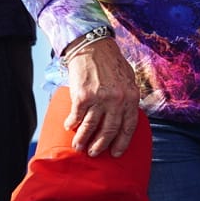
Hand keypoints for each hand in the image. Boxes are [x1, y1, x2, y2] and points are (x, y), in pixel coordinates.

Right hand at [64, 37, 139, 156]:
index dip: (122, 142)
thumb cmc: (110, 62)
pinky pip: (76, 116)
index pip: (129, 126)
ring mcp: (99, 99)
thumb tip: (125, 117)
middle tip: (94, 153)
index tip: (115, 153)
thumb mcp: (128, 79)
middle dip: (100, 145)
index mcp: (131, 96)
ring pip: (90, 127)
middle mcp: (117, 100)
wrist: (93, 47)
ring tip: (78, 147)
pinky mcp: (82, 96)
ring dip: (82, 139)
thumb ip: (127, 98)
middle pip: (109, 130)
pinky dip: (71, 124)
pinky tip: (68, 127)